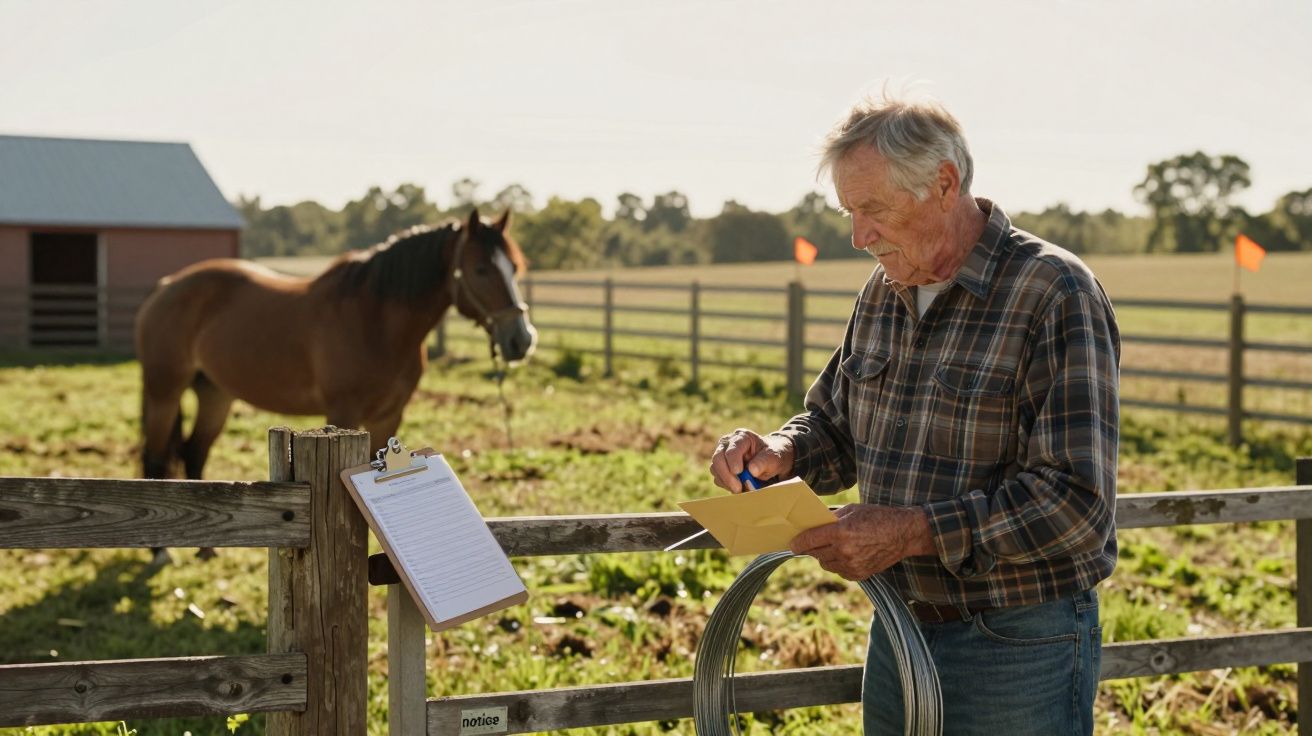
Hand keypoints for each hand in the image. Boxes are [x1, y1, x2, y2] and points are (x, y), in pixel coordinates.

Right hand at [708, 428, 794, 492]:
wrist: (772, 464)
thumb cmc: (773, 457)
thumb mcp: (774, 458)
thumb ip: (764, 462)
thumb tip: (752, 470)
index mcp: (743, 437)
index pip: (732, 449)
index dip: (733, 461)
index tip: (739, 473)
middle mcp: (729, 444)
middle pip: (718, 458)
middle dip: (727, 475)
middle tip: (738, 488)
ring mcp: (722, 456)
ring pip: (715, 469)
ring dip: (726, 482)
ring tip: (741, 489)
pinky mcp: (721, 468)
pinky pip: (717, 478)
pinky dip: (726, 485)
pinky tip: (739, 487)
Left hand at [788, 504, 934, 580]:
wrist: (904, 533)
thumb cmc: (877, 516)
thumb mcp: (852, 510)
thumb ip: (831, 519)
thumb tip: (811, 525)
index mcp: (840, 531)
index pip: (808, 541)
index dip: (797, 543)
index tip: (792, 544)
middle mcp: (844, 551)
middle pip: (814, 553)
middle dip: (810, 548)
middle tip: (811, 542)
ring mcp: (852, 565)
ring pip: (825, 564)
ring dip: (824, 556)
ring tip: (833, 546)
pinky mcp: (859, 575)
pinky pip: (839, 571)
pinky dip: (838, 564)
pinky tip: (847, 554)